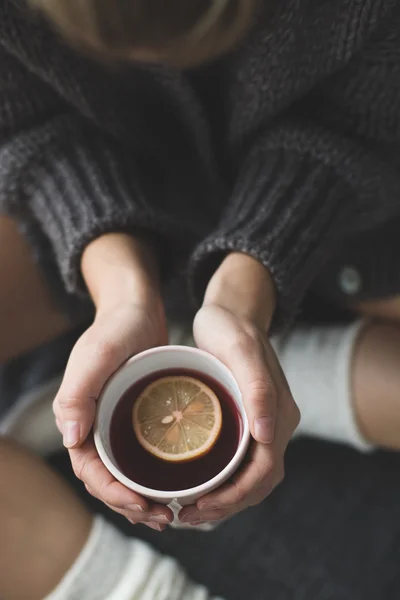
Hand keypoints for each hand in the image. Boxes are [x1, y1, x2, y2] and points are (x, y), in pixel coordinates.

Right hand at [53, 234, 172, 530]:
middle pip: (106, 478)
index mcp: (76, 416)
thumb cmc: (115, 328)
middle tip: (163, 517)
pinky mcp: (133, 416)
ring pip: (123, 471)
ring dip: (141, 496)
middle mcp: (92, 424)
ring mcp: (113, 422)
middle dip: (130, 504)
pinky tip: (174, 485)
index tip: (141, 505)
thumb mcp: (97, 355)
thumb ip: (78, 393)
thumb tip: (71, 437)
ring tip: (170, 512)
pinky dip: (151, 475)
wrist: (135, 308)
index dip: (112, 493)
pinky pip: (139, 455)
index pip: (89, 470)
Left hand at [179, 253, 299, 524]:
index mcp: (280, 414)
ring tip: (187, 509)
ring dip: (223, 500)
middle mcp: (276, 424)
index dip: (233, 497)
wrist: (232, 310)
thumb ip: (259, 389)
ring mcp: (263, 423)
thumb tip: (267, 436)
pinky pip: (240, 462)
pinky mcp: (248, 420)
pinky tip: (194, 485)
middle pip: (258, 483)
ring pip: (249, 477)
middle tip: (185, 514)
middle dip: (225, 505)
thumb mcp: (240, 350)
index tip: (197, 506)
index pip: (263, 472)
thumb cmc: (232, 327)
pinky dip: (220, 482)